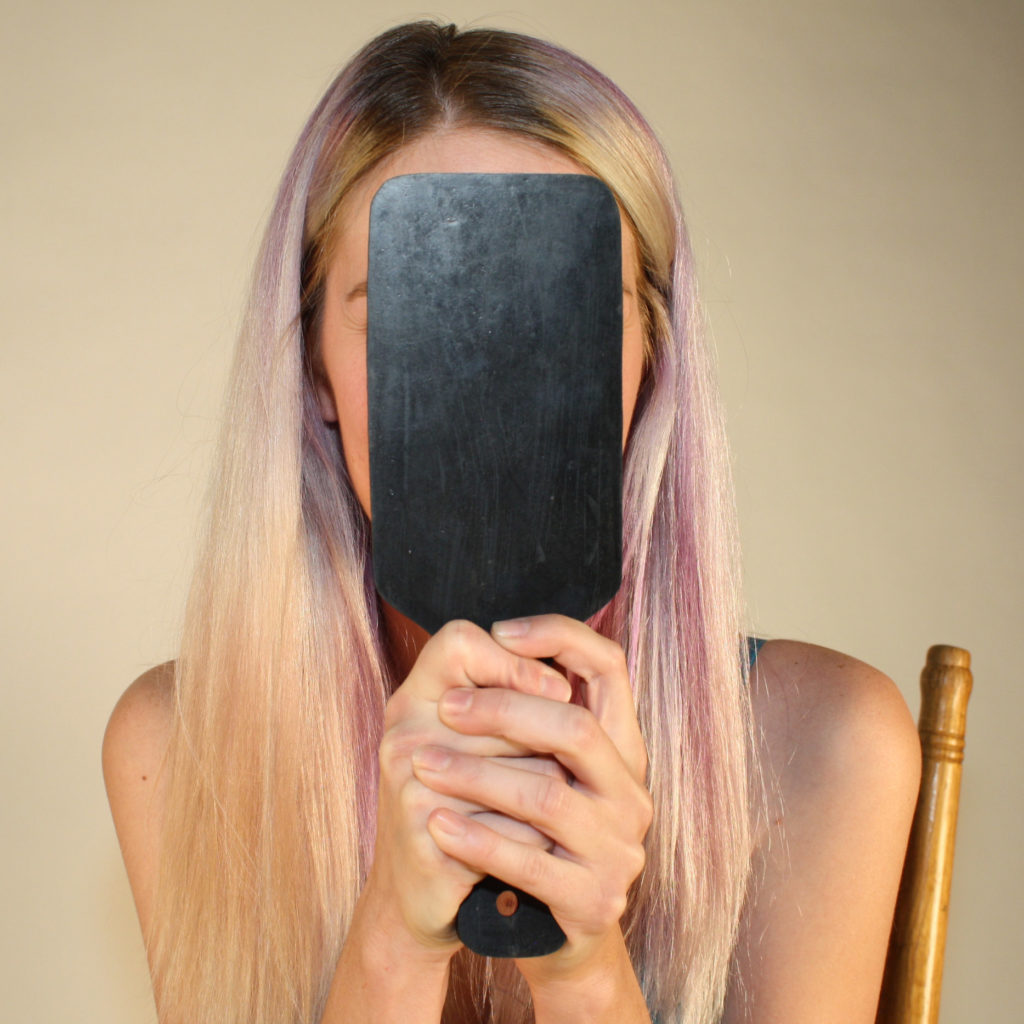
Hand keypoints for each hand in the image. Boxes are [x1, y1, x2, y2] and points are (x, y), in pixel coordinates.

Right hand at [361, 619, 572, 956]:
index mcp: (417, 698)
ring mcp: (410, 782)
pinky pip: (516, 831)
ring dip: (552, 796)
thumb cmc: (463, 807)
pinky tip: (531, 850)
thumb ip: (508, 700)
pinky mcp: (426, 836)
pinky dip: (537, 844)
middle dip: (549, 746)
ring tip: (548, 815)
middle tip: (556, 772)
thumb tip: (565, 684)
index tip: (557, 690)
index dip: (514, 661)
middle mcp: (404, 731)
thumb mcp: (477, 743)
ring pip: (527, 772)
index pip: (458, 641)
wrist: (419, 896)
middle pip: (509, 710)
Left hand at [411, 614, 652, 986]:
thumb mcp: (543, 768)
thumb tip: (489, 638)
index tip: (501, 632)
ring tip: (422, 765)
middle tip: (445, 707)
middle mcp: (630, 793)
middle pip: (575, 727)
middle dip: (504, 709)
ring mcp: (618, 850)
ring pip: (546, 796)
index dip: (560, 638)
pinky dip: (477, 839)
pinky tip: (436, 822)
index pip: (610, 667)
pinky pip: (528, 862)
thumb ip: (532, 715)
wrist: (548, 932)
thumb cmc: (534, 833)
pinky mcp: (593, 901)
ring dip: (475, 777)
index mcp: (623, 748)